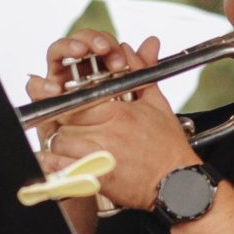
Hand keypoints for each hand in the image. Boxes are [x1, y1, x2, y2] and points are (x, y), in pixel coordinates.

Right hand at [23, 30, 160, 137]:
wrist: (116, 164)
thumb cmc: (125, 133)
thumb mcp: (139, 99)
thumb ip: (141, 69)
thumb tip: (152, 42)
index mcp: (99, 69)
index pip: (98, 43)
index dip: (107, 43)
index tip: (118, 54)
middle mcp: (78, 74)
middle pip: (76, 44)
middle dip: (88, 42)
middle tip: (103, 49)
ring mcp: (61, 86)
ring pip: (55, 57)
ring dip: (66, 49)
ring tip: (78, 53)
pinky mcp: (46, 103)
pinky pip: (35, 87)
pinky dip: (41, 83)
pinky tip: (54, 87)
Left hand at [30, 32, 198, 211]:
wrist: (178, 185)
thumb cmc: (168, 148)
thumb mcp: (157, 103)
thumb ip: (138, 73)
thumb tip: (128, 49)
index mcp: (118, 111)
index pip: (77, 97)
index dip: (68, 99)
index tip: (68, 103)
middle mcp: (106, 131)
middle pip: (64, 119)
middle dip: (63, 121)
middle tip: (69, 126)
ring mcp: (100, 155)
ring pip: (60, 142)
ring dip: (60, 144)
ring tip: (69, 147)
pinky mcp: (96, 178)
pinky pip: (62, 169)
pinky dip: (55, 167)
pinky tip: (59, 166)